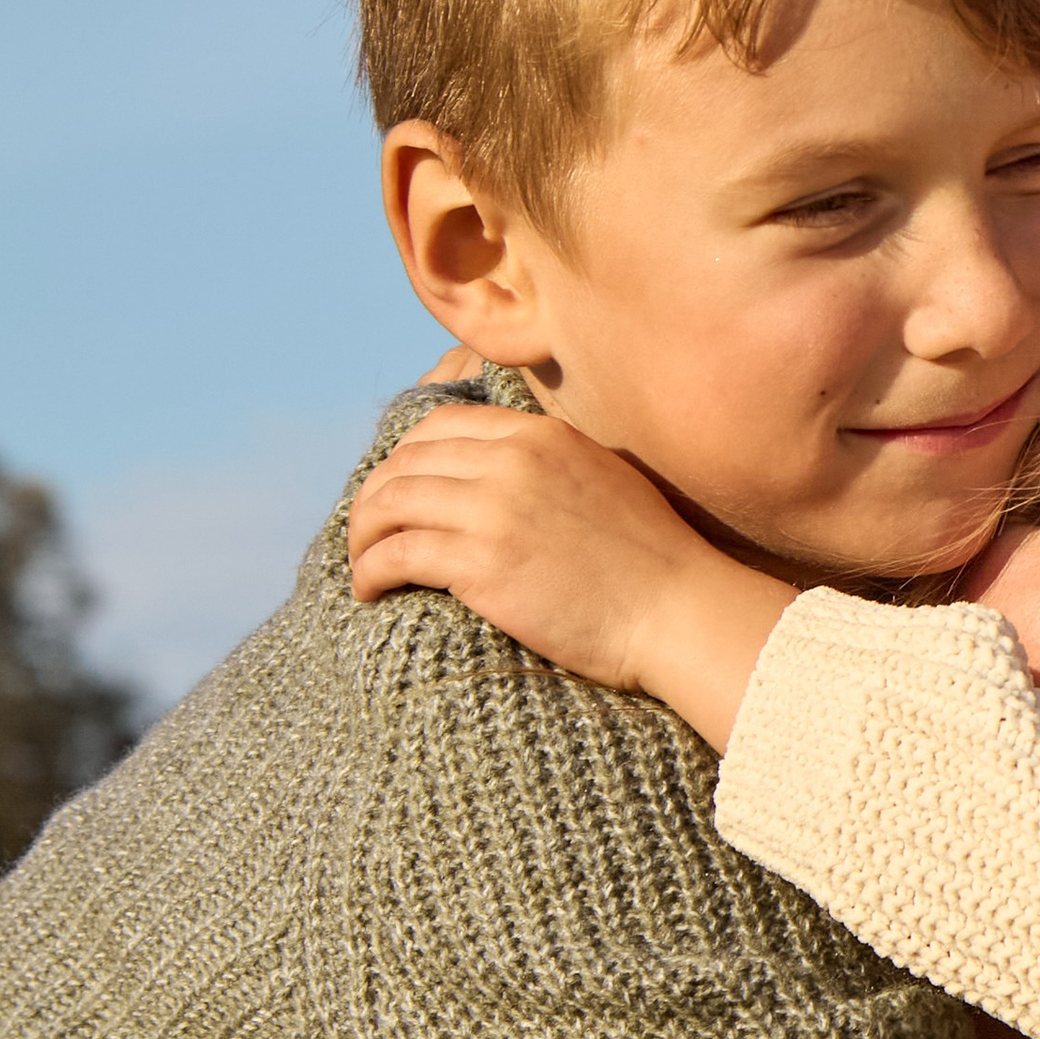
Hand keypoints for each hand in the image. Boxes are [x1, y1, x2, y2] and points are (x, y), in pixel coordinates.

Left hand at [346, 406, 793, 737]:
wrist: (678, 613)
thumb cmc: (653, 565)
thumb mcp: (604, 481)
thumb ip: (551, 466)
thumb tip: (505, 480)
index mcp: (540, 436)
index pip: (442, 425)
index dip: (406, 458)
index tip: (398, 492)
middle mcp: (511, 461)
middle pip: (405, 461)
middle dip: (373, 498)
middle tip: (367, 534)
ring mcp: (493, 509)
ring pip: (388, 503)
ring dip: (362, 535)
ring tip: (361, 565)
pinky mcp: (479, 562)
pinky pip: (395, 553)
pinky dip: (368, 571)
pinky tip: (370, 591)